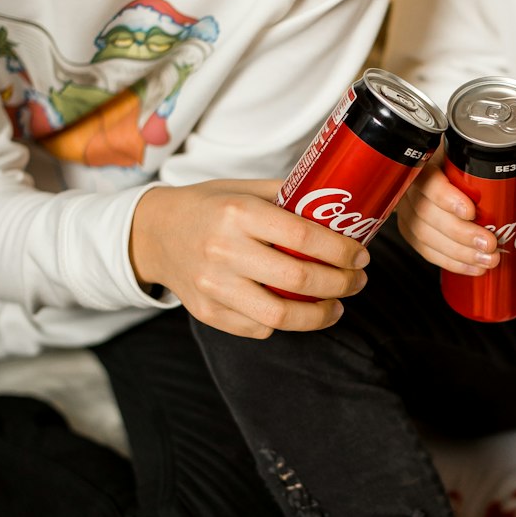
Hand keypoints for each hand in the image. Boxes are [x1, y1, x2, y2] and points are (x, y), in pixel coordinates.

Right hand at [129, 179, 369, 337]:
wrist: (154, 232)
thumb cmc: (209, 207)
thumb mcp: (245, 188)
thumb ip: (289, 196)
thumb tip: (342, 204)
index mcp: (238, 213)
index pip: (304, 236)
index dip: (341, 250)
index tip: (361, 255)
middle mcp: (223, 250)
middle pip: (299, 277)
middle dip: (340, 283)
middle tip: (358, 281)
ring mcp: (212, 285)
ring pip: (280, 314)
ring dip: (319, 315)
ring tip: (336, 306)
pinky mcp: (207, 312)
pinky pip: (257, 328)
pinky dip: (284, 323)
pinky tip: (296, 311)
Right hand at [396, 160, 500, 275]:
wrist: (450, 174)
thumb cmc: (466, 165)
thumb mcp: (474, 156)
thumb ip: (490, 162)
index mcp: (426, 163)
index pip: (428, 180)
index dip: (446, 198)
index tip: (471, 211)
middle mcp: (412, 187)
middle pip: (427, 214)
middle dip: (461, 234)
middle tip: (490, 243)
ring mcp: (409, 210)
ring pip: (425, 236)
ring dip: (460, 253)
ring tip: (487, 259)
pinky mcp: (413, 231)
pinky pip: (428, 251)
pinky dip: (453, 263)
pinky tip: (474, 268)